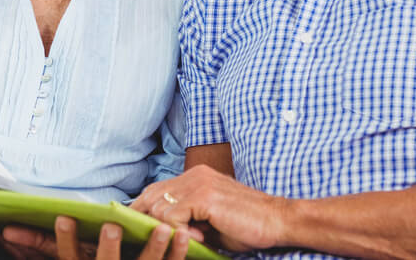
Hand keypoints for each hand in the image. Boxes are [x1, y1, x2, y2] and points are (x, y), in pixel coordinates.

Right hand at [1, 216, 189, 258]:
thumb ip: (37, 249)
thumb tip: (4, 231)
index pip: (68, 258)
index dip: (65, 241)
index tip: (64, 218)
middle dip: (109, 247)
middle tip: (111, 226)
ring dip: (154, 248)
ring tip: (161, 227)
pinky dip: (178, 253)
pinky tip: (184, 235)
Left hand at [131, 165, 286, 252]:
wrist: (280, 221)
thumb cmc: (248, 225)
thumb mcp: (211, 220)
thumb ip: (188, 219)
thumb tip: (161, 231)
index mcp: (195, 177)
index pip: (156, 189)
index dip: (143, 208)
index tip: (136, 227)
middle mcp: (194, 175)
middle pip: (151, 195)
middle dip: (143, 218)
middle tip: (145, 237)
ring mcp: (198, 183)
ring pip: (160, 207)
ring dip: (167, 229)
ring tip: (190, 239)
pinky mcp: (205, 196)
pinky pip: (173, 216)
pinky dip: (178, 231)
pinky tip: (198, 238)